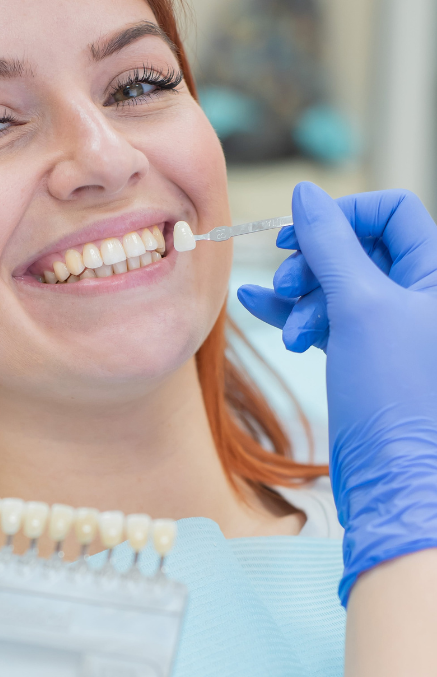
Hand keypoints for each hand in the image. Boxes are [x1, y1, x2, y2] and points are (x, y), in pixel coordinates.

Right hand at [237, 183, 436, 603]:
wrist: (397, 482)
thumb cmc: (395, 394)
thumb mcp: (361, 307)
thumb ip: (331, 246)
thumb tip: (304, 195)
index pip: (392, 212)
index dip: (342, 216)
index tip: (296, 236)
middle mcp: (420, 297)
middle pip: (358, 248)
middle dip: (314, 261)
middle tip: (286, 286)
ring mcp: (391, 328)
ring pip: (335, 284)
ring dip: (299, 294)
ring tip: (281, 319)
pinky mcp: (364, 357)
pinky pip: (324, 318)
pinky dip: (290, 312)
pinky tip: (256, 307)